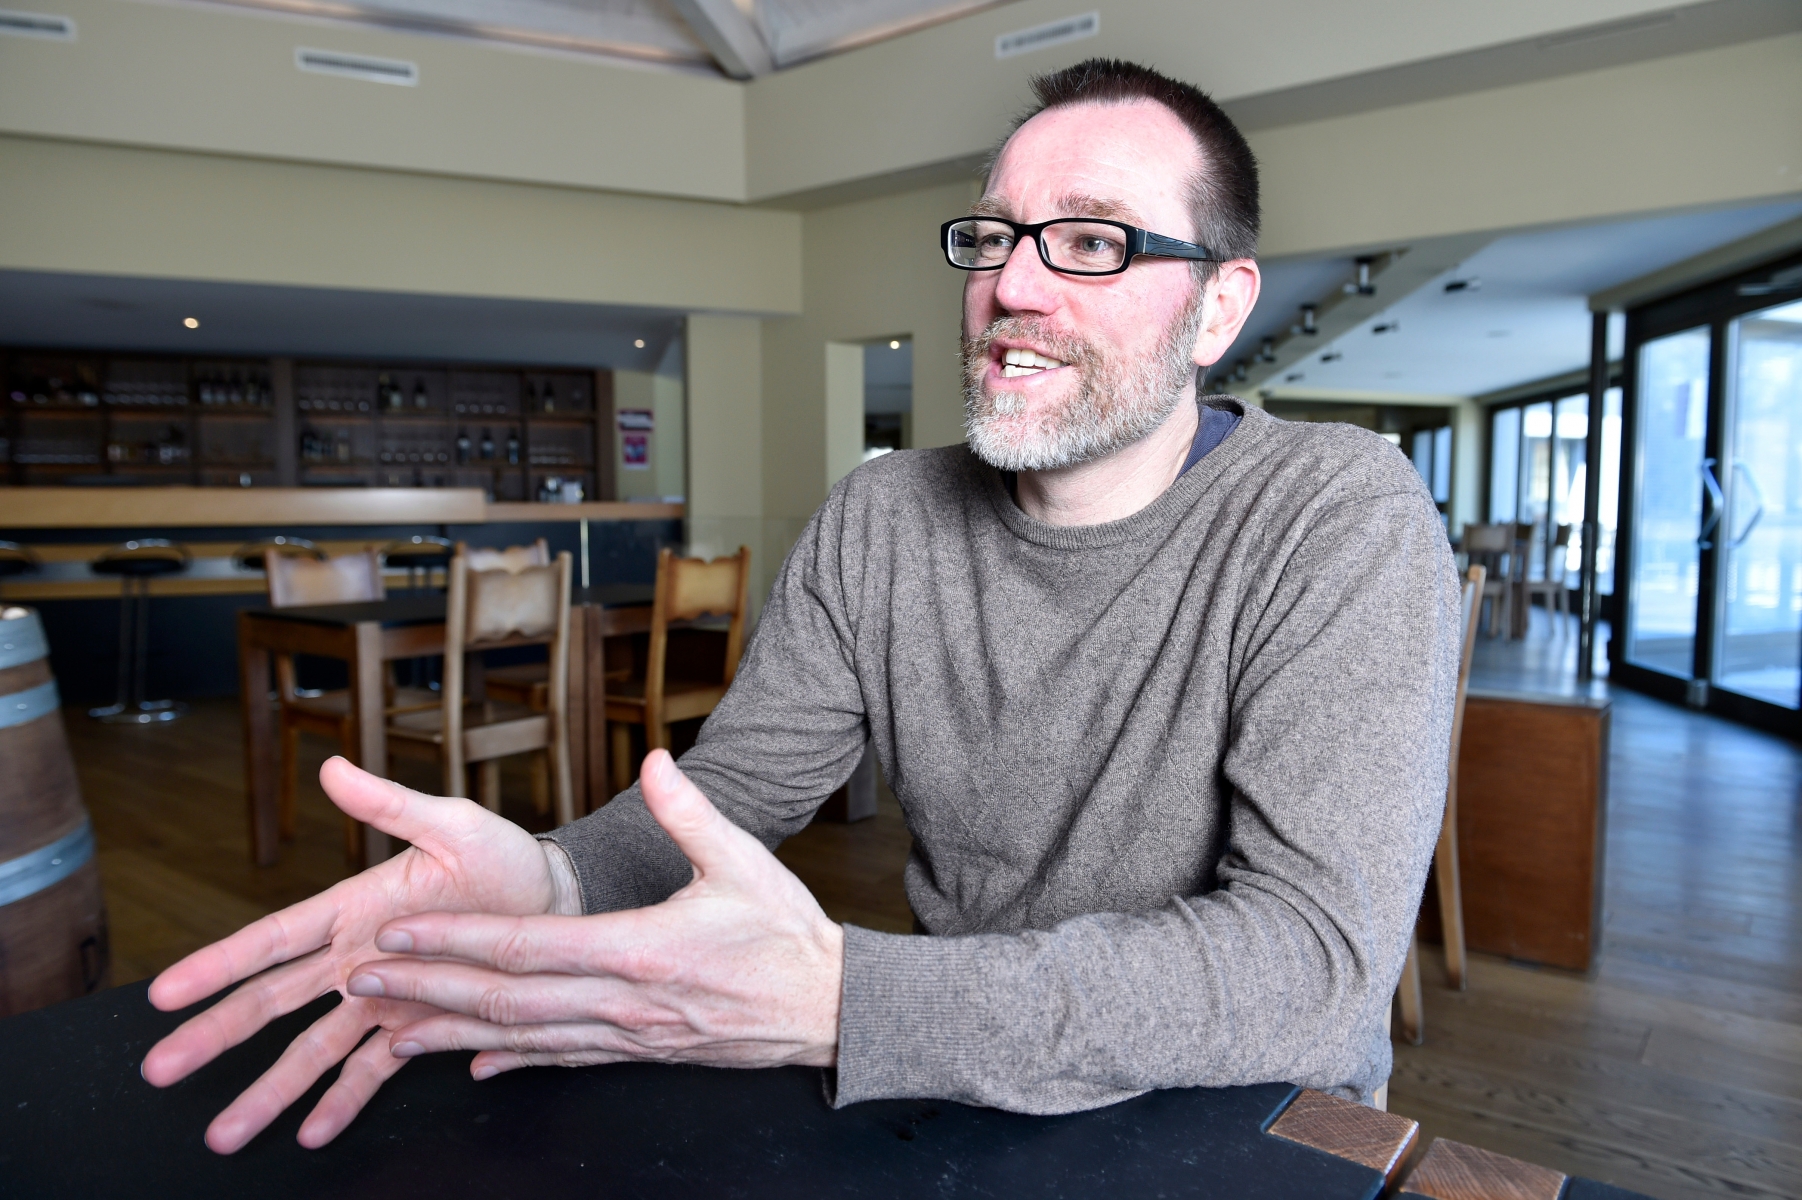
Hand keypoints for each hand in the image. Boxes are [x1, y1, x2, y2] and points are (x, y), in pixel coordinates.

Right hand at [141, 757, 567, 1152]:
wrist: (558, 901)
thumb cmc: (504, 857)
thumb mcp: (452, 824)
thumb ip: (391, 804)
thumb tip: (333, 767)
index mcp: (352, 909)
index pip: (269, 939)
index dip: (217, 964)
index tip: (165, 992)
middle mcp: (356, 960)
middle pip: (271, 1004)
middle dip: (214, 1037)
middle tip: (159, 1069)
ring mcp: (383, 999)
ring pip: (310, 1050)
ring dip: (267, 1090)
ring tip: (224, 1133)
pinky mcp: (418, 1027)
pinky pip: (372, 1071)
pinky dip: (342, 1101)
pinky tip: (310, 1134)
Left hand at [342, 750, 843, 1079]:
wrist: (830, 1010)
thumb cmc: (788, 934)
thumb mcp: (745, 861)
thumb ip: (691, 813)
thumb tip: (655, 762)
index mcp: (640, 950)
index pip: (526, 947)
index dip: (454, 940)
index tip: (398, 931)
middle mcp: (623, 1002)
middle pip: (504, 1000)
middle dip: (425, 988)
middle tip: (362, 978)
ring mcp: (627, 1036)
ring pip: (522, 1039)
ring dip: (450, 1030)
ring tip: (389, 1026)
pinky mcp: (639, 1053)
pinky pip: (561, 1060)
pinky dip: (510, 1061)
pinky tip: (472, 1062)